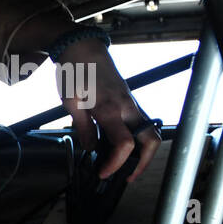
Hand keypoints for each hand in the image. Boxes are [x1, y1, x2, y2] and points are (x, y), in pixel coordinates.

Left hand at [56, 38, 161, 182]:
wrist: (84, 49)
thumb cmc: (76, 72)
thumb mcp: (70, 103)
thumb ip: (82, 128)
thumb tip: (90, 148)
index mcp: (110, 109)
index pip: (124, 144)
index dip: (116, 163)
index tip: (104, 172)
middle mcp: (127, 107)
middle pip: (151, 139)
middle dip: (144, 162)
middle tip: (127, 174)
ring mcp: (131, 103)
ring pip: (149, 131)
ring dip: (142, 151)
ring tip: (123, 163)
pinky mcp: (129, 101)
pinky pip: (139, 123)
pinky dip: (135, 138)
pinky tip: (117, 144)